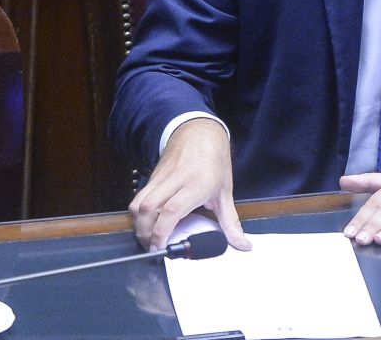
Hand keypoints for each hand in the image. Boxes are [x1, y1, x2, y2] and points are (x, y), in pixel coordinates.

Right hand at [128, 117, 251, 251]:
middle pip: (149, 208)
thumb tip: (242, 244)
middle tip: (154, 248)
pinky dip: (138, 214)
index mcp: (197, 184)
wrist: (199, 133)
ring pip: (139, 203)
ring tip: (148, 238)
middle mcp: (176, 180)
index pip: (172, 210)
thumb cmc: (215, 162)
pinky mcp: (153, 177)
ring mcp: (161, 177)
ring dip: (139, 224)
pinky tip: (147, 223)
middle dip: (146, 233)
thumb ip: (231, 222)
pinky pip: (139, 197)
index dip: (162, 232)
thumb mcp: (225, 192)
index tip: (162, 248)